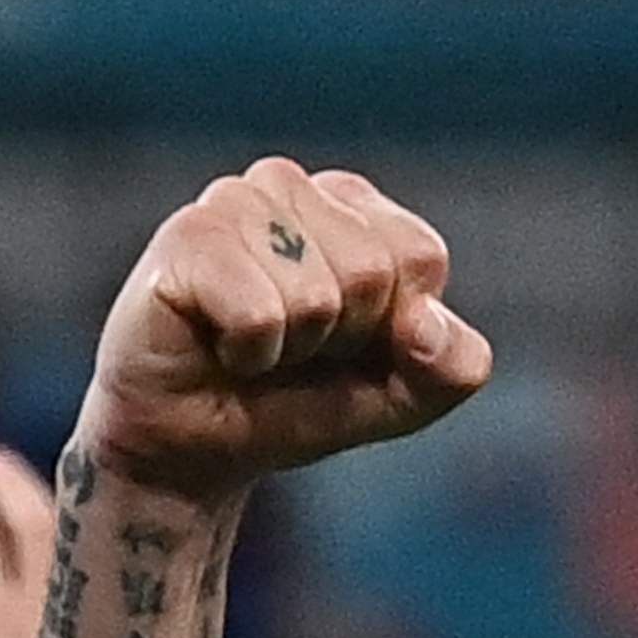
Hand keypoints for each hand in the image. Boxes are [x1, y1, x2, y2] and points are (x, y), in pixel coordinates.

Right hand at [75, 161, 492, 505]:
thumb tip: (426, 323)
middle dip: (341, 338)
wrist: (194, 451)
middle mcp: (288, 186)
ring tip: (252, 347)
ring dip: (290, 348)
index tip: (344, 345)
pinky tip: (218, 347)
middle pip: (371, 272)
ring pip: (316, 296)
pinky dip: (248, 354)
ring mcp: (231, 202)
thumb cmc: (297, 404)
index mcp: (351, 205)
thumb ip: (451, 366)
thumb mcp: (403, 398)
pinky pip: (260, 315)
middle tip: (290, 350)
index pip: (420, 257)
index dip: (393, 329)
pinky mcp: (186, 238)